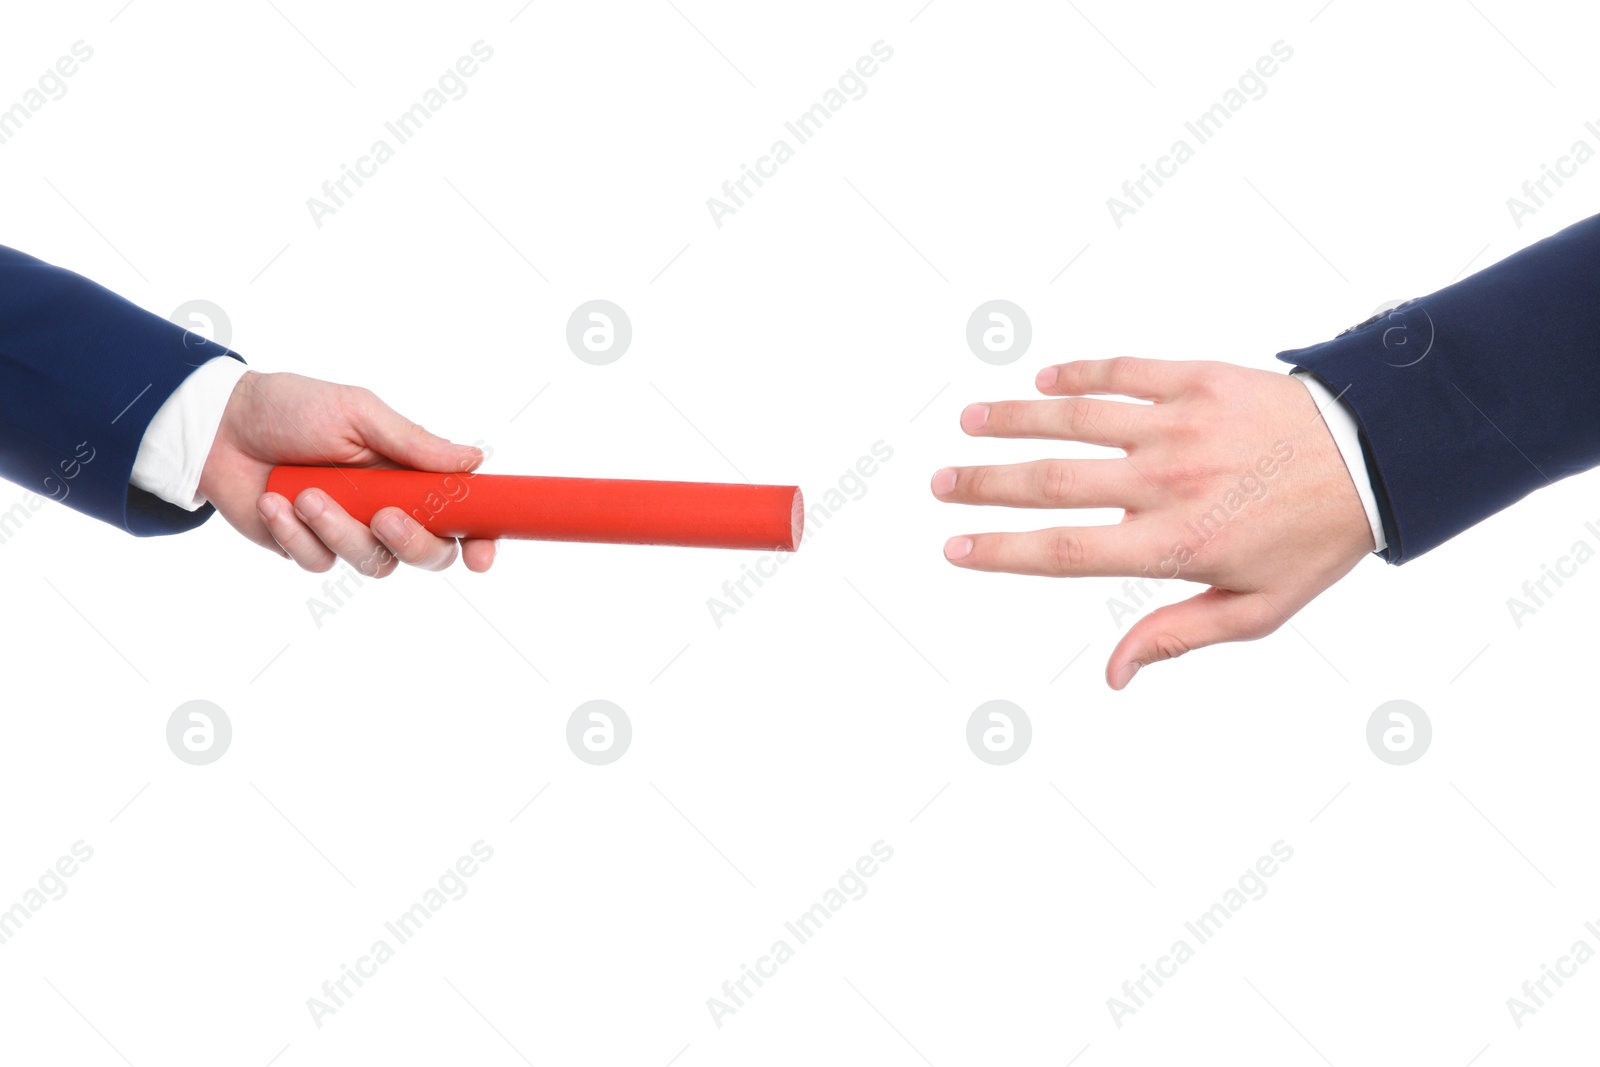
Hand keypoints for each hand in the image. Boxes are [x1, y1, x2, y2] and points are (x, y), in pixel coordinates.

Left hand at [199, 370, 495, 575]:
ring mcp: (350, 532)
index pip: (463, 517)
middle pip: (429, 554)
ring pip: (373, 563)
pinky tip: (274, 501)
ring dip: (340, 531)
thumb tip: (474, 461)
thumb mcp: (358, 413)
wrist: (220, 426)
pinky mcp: (309, 548)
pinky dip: (295, 532)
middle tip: (384, 515)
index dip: (482, 540)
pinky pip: (318, 561)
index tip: (482, 555)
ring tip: (306, 494)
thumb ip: (414, 443)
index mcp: (412, 475)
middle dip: (412, 542)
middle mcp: (389, 508)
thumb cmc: (294, 409)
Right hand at [933, 357, 1372, 689]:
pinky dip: (1078, 374)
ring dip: (1014, 418)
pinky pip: (1123, 372)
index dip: (1000, 551)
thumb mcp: (1257, 611)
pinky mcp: (1199, 379)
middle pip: (1050, 482)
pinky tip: (1044, 379)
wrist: (1380, 453)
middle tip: (940, 482)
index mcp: (1175, 543)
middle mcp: (1167, 481)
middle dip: (984, 483)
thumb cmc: (1314, 540)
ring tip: (970, 421)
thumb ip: (1177, 636)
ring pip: (1075, 419)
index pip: (1063, 551)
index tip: (954, 547)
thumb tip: (1112, 675)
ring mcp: (1180, 424)